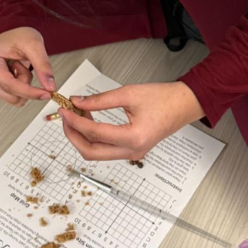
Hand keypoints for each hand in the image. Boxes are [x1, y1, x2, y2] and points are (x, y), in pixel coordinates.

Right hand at [0, 27, 54, 106]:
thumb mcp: (34, 44)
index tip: (47, 94)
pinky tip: (16, 73)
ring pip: (12, 98)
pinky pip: (11, 96)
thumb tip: (50, 86)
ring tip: (19, 66)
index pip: (9, 85)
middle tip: (25, 65)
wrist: (13, 35)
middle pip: (11, 94)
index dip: (30, 92)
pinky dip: (19, 87)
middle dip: (25, 83)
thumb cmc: (18, 35)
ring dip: (23, 85)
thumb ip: (43, 65)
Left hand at [60, 81, 203, 160]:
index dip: (75, 121)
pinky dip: (93, 138)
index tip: (64, 109)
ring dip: (82, 137)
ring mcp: (132, 154)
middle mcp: (132, 151)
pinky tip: (89, 121)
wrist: (183, 104)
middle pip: (90, 152)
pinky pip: (106, 150)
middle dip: (73, 135)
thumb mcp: (128, 93)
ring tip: (76, 116)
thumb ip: (99, 100)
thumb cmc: (163, 98)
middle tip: (65, 117)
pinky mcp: (132, 151)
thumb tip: (78, 103)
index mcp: (133, 138)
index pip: (94, 133)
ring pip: (97, 154)